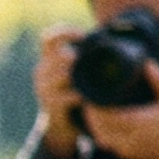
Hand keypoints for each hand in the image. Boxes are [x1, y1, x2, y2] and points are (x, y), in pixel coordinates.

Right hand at [32, 26, 81, 155]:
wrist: (60, 125)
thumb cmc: (71, 92)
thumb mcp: (72, 72)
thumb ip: (82, 55)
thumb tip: (116, 33)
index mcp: (47, 60)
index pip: (48, 37)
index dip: (65, 33)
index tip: (83, 37)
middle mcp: (42, 73)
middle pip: (59, 55)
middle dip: (76, 57)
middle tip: (89, 61)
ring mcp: (44, 90)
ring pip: (64, 74)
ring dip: (81, 75)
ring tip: (93, 78)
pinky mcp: (51, 106)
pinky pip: (70, 96)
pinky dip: (83, 95)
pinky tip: (90, 96)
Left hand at [82, 60, 158, 158]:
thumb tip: (147, 63)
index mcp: (136, 122)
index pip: (104, 114)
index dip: (93, 105)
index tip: (90, 94)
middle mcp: (127, 137)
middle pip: (97, 125)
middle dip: (90, 113)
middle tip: (88, 100)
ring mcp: (125, 149)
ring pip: (99, 136)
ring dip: (93, 124)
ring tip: (93, 110)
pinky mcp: (125, 155)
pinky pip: (106, 144)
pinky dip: (101, 134)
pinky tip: (101, 124)